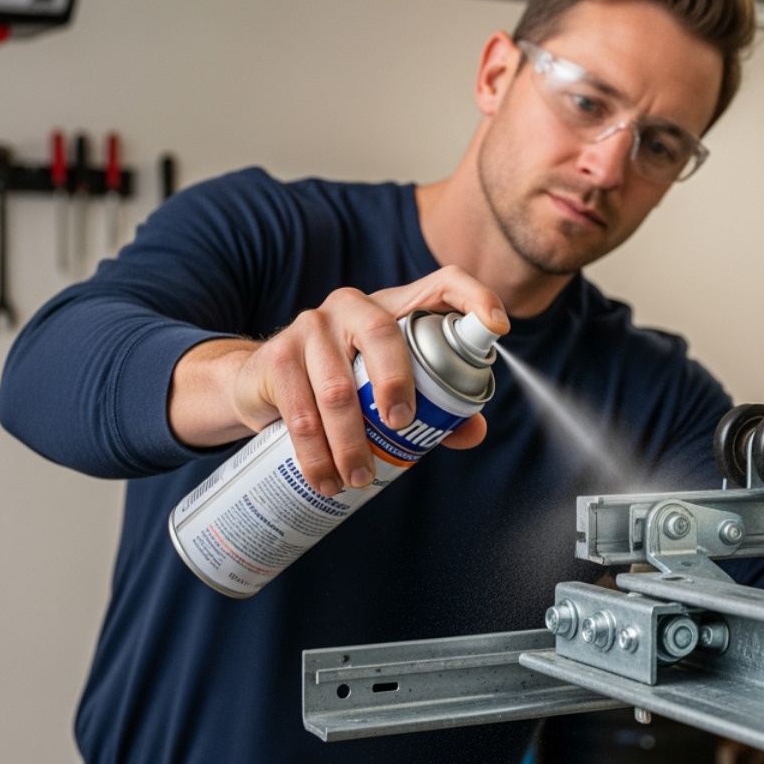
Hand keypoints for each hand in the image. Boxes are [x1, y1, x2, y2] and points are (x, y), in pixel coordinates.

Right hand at [169, 265, 508, 496]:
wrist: (264, 382)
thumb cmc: (346, 383)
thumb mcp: (390, 387)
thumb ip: (437, 408)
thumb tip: (472, 433)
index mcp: (395, 308)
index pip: (442, 284)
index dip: (474, 297)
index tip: (498, 327)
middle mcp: (352, 307)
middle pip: (382, 334)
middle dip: (396, 383)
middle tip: (403, 428)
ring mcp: (310, 327)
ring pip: (337, 387)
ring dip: (351, 441)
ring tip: (359, 479)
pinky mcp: (277, 357)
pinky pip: (300, 410)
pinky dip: (315, 453)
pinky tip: (326, 478)